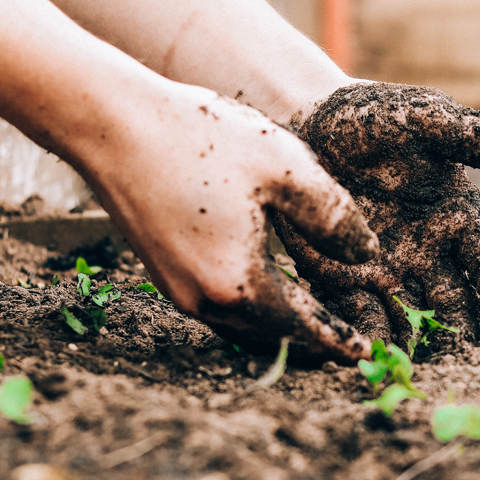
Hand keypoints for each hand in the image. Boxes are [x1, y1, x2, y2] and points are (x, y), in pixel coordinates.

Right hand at [78, 82, 378, 360]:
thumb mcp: (286, 168)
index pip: (303, 329)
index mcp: (240, 284)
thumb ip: (334, 218)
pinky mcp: (163, 273)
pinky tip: (269, 288)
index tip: (365, 355)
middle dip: (312, 342)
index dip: (338, 341)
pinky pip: (219, 307)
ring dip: (280, 328)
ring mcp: (178, 290)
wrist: (112, 125)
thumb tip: (367, 255)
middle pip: (272, 337)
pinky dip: (252, 308)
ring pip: (243, 326)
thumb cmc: (201, 139)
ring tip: (315, 321)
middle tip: (347, 343)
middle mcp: (204, 301)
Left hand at [275, 82, 479, 349]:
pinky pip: (361, 314)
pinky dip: (369, 337)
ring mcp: (389, 270)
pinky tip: (371, 359)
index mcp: (458, 215)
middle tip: (469, 364)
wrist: (306, 123)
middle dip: (463, 333)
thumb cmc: (373, 117)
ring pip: (412, 317)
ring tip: (423, 374)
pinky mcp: (345, 279)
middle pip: (455, 301)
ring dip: (420, 345)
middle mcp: (430, 251)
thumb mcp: (423, 119)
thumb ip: (474, 136)